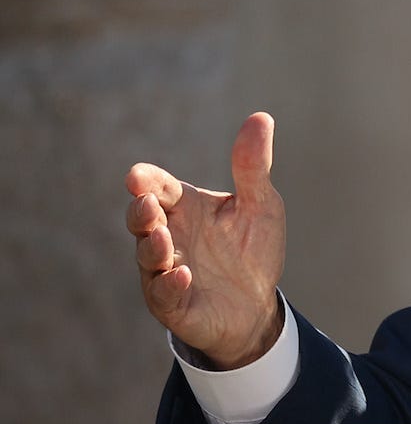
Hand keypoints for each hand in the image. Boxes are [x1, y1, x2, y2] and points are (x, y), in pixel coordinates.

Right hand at [126, 113, 288, 368]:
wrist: (257, 306)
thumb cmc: (252, 251)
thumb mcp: (260, 205)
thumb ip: (253, 167)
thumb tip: (260, 117)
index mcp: (184, 208)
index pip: (158, 187)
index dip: (146, 181)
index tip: (138, 175)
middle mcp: (168, 237)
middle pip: (142, 220)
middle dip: (141, 211)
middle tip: (146, 203)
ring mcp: (165, 271)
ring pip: (147, 257)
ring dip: (151, 247)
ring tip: (161, 238)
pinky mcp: (173, 303)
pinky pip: (164, 294)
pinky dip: (170, 284)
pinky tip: (183, 274)